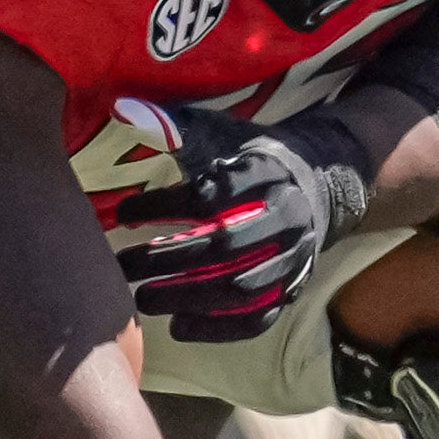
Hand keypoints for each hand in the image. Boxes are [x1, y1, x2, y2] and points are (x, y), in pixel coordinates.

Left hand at [111, 99, 369, 342]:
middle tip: (123, 266)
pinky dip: (217, 329)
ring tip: (142, 300)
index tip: (121, 213)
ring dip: (188, 298)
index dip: (163, 206)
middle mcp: (287, 218)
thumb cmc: (254, 162)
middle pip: (225, 246)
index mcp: (268, 174)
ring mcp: (294, 259)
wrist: (318, 188)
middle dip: (169, 259)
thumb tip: (121, 109)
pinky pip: (258, 319)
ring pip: (241, 288)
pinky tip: (177, 327)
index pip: (211, 194)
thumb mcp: (224, 135)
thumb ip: (174, 127)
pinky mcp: (292, 290)